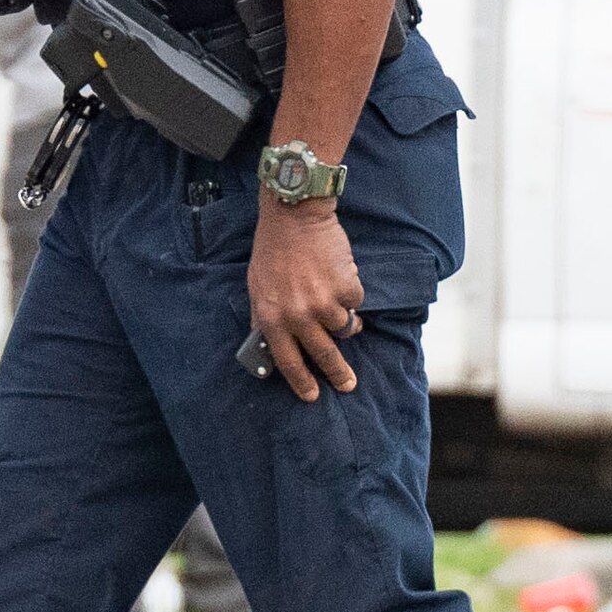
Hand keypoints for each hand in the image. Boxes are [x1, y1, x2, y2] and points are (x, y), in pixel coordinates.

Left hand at [248, 197, 363, 401]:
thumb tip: (268, 345)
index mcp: (271, 318)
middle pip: (323, 355)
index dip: (301, 382)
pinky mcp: (345, 288)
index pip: (287, 361)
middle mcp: (297, 316)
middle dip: (338, 374)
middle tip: (348, 384)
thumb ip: (264, 317)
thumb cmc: (273, 250)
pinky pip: (355, 302)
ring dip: (344, 319)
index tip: (312, 395)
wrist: (294, 216)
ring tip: (336, 301)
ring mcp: (323, 303)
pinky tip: (338, 274)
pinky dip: (350, 292)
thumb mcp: (256, 287)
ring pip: (344, 327)